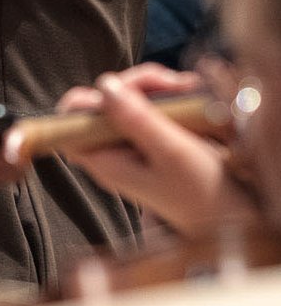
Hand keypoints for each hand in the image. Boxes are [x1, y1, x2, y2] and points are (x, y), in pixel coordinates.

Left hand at [56, 63, 254, 236]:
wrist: (237, 220)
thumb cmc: (205, 194)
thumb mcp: (172, 153)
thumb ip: (137, 120)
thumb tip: (104, 85)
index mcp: (104, 159)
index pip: (69, 121)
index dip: (87, 98)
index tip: (123, 90)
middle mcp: (112, 151)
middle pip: (104, 100)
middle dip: (136, 85)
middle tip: (173, 85)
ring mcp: (131, 144)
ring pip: (129, 99)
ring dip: (158, 88)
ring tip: (189, 89)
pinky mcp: (151, 139)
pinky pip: (150, 108)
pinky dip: (170, 98)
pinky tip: (191, 96)